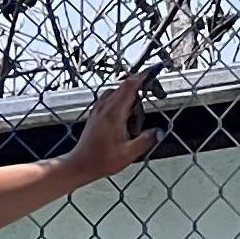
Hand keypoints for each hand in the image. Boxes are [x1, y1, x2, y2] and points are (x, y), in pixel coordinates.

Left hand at [60, 71, 159, 185]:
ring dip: (128, 106)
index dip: (142, 78)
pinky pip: (110, 101)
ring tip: (128, 129)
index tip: (153, 74)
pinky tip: (121, 126)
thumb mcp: (129, 153)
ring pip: (118, 95)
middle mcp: (104, 107)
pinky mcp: (95, 114)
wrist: (81, 164)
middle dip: (137, 102)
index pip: (129, 86)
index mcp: (114, 114)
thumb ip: (146, 140)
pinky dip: (119, 107)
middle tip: (137, 127)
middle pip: (126, 89)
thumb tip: (158, 131)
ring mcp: (98, 109)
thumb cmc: (101, 160)